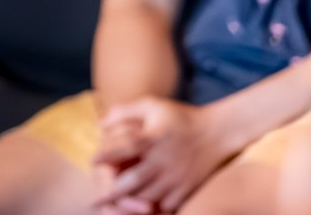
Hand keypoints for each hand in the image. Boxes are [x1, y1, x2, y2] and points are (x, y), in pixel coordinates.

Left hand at [92, 99, 235, 214]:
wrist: (218, 131)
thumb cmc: (179, 117)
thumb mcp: (152, 105)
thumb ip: (124, 111)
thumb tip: (99, 125)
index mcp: (154, 138)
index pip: (127, 147)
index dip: (108, 155)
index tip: (93, 162)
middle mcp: (164, 159)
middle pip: (134, 180)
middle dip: (113, 193)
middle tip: (96, 201)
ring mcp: (176, 176)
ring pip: (148, 197)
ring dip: (130, 203)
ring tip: (114, 208)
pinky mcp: (187, 188)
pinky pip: (167, 205)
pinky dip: (154, 208)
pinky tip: (142, 209)